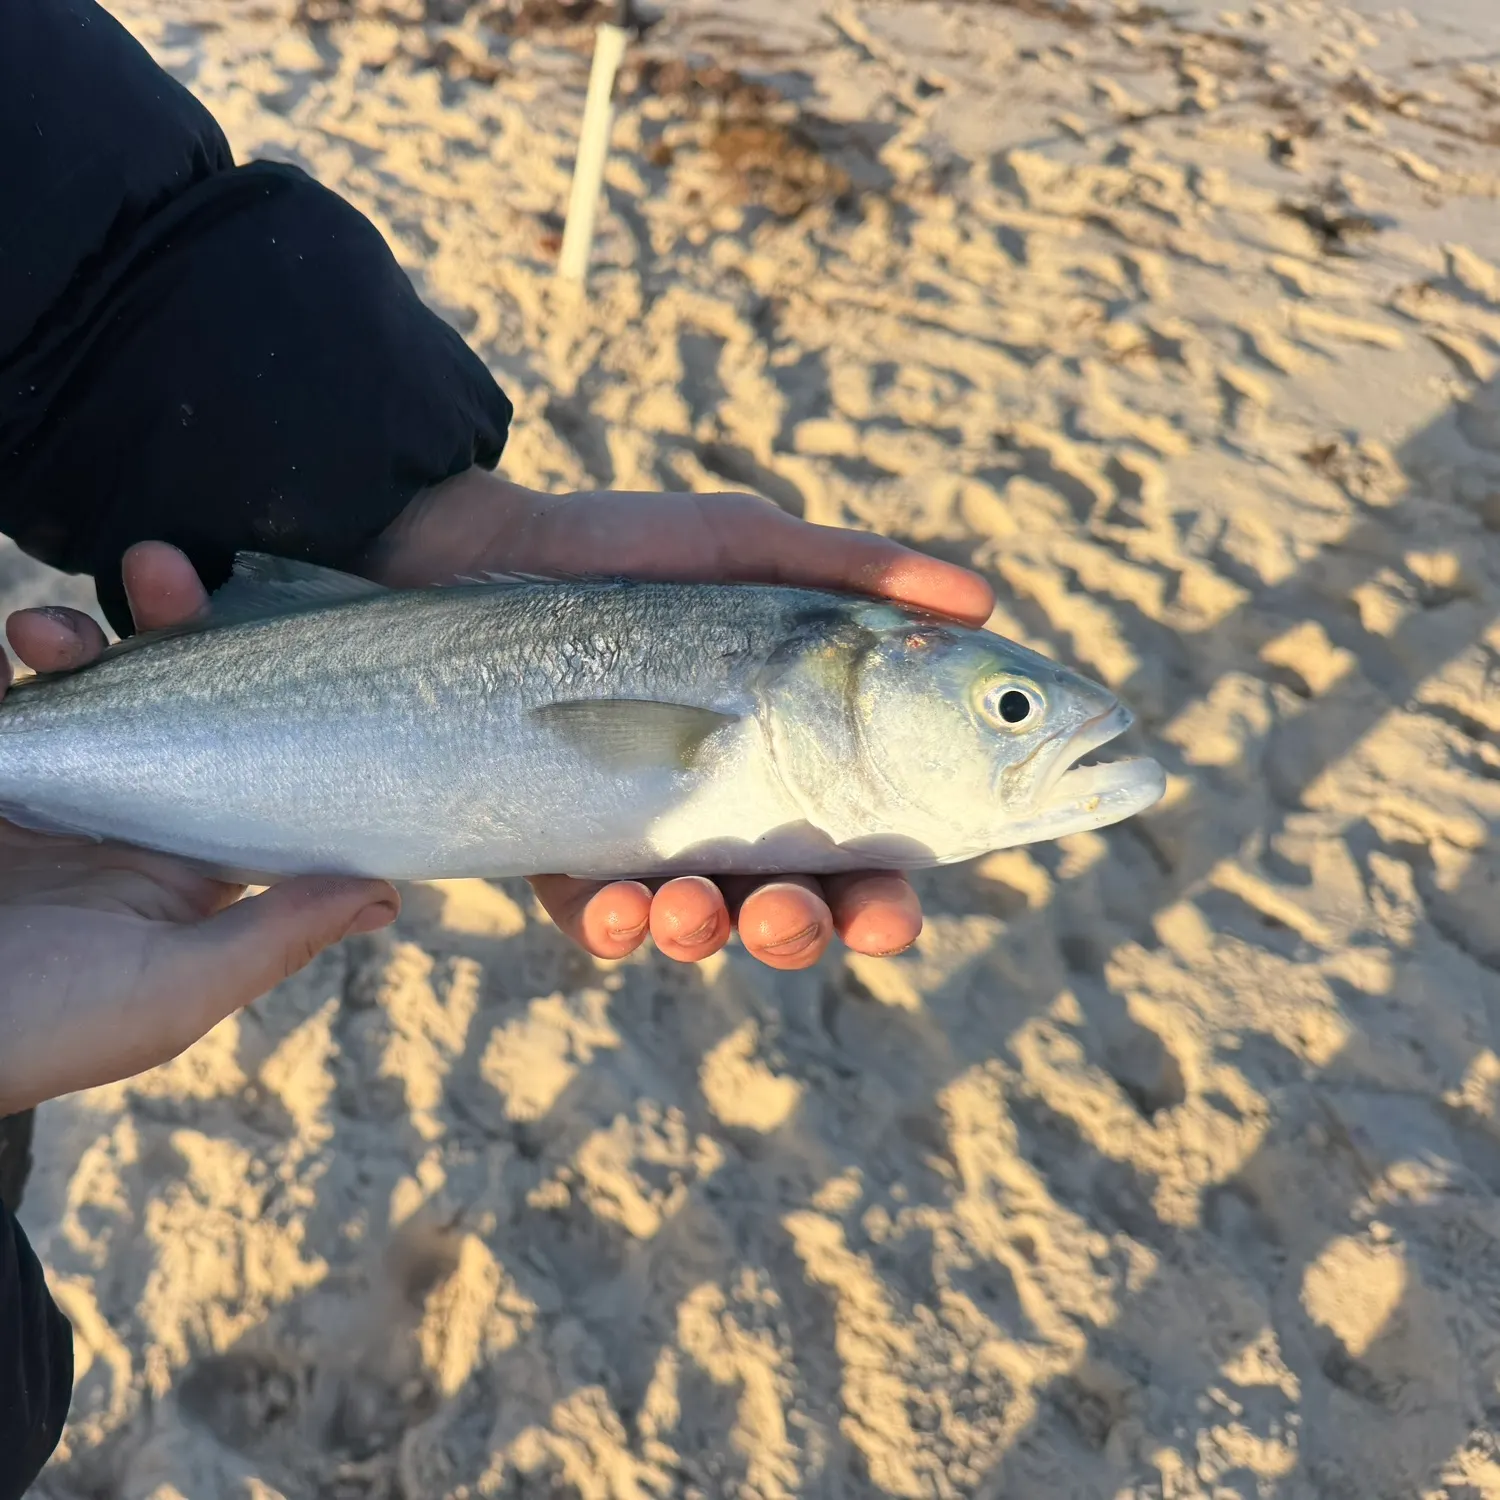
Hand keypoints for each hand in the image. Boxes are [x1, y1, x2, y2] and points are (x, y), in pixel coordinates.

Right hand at [0, 545, 397, 1114]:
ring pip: (74, 686)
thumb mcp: (172, 993)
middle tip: (160, 569)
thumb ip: (273, 935)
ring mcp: (43, 794)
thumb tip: (388, 892)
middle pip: (162, 697)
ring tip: (37, 628)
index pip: (244, 755)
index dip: (259, 685)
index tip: (267, 619)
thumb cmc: (44, 1032)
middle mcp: (122, 816)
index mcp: (184, 859)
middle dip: (165, 628)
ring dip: (66, 638)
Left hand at [360, 468, 995, 970]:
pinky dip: (617, 928)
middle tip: (793, 918)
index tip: (889, 918)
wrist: (492, 553)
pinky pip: (598, 915)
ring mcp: (648, 837)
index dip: (883, 901)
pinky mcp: (564, 846)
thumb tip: (983, 602)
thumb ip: (861, 575)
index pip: (862, 853)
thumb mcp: (753, 550)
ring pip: (701, 924)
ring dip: (710, 935)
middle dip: (800, 934)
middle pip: (790, 909)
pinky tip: (623, 912)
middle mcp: (730, 812)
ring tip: (694, 911)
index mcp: (794, 762)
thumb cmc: (637, 554)